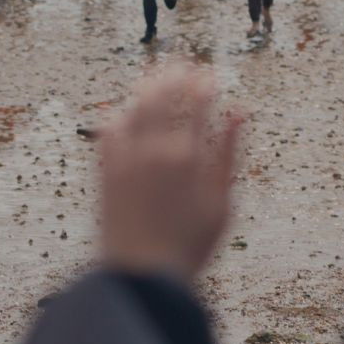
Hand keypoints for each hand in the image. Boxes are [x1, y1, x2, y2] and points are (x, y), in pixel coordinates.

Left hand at [98, 66, 243, 282]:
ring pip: (133, 108)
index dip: (203, 84)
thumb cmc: (189, 246)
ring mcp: (125, 160)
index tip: (210, 76)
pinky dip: (119, 115)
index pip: (195, 103)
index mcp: (187, 156)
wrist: (142, 278)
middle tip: (182, 65)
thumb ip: (229, 154)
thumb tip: (239, 113)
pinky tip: (124, 111)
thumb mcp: (221, 203)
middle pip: (162, 97)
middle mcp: (153, 150)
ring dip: (147, 88)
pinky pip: (108, 132)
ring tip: (156, 79)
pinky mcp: (104, 173)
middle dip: (174, 76)